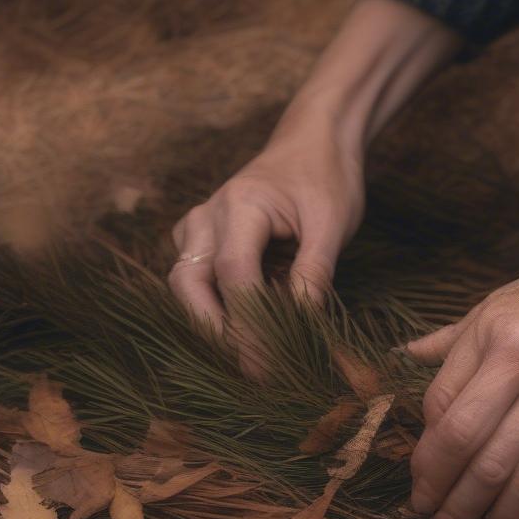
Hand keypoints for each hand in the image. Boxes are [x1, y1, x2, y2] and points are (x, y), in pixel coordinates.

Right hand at [169, 113, 364, 373]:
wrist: (312, 144)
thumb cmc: (326, 179)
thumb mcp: (332, 225)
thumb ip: (315, 274)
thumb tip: (303, 326)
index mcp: (240, 205)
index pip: (234, 276)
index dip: (249, 326)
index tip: (270, 366)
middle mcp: (207, 216)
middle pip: (190, 285)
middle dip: (217, 334)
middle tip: (254, 375)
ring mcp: (198, 227)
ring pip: (186, 287)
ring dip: (213, 326)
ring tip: (252, 361)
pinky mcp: (201, 240)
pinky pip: (196, 282)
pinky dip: (216, 311)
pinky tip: (248, 335)